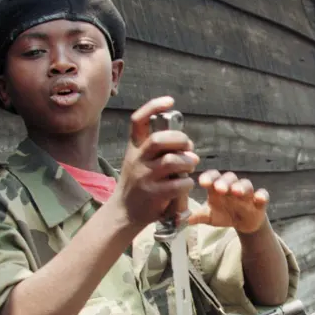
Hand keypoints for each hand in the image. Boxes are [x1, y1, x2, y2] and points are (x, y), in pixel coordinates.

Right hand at [111, 96, 199, 227]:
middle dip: (181, 140)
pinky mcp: (155, 195)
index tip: (170, 102)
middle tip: (188, 147)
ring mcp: (145, 178)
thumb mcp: (138, 161)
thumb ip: (155, 149)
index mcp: (134, 148)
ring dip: (188, 162)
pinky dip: (188, 182)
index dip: (154, 107)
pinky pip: (179, 183)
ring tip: (191, 165)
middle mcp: (138, 160)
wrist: (124, 212)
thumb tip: (184, 140)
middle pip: (160, 140)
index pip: (138, 120)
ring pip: (172, 161)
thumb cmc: (137, 184)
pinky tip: (185, 184)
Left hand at [187, 170, 269, 233]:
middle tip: (218, 189)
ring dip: (241, 187)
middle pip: (228, 178)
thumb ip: (196, 216)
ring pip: (245, 184)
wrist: (243, 222)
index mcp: (217, 187)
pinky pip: (262, 195)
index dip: (208, 177)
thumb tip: (180, 220)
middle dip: (224, 182)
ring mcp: (246, 193)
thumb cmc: (223, 214)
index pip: (212, 177)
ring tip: (236, 192)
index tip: (202, 183)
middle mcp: (232, 186)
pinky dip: (262, 196)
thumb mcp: (209, 216)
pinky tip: (259, 199)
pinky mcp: (259, 201)